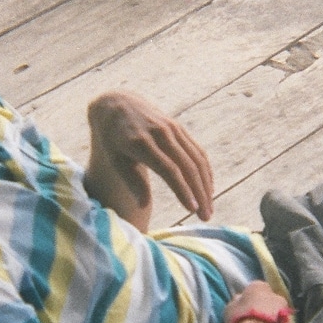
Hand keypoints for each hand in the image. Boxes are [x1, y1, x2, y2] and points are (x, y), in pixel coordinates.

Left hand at [86, 91, 213, 225]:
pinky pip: (198, 152)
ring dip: (206, 185)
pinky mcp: (180, 129)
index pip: (168, 169)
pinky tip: (208, 188)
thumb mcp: (115, 159)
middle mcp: (161, 134)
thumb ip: (131, 181)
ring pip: (197, 160)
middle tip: (206, 217)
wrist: (118, 105)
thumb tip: (143, 205)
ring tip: (209, 209)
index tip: (192, 209)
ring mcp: (173, 129)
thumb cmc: (113, 139)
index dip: (182, 190)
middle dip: (200, 193)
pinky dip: (205, 171)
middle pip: (188, 166)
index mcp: (143, 143)